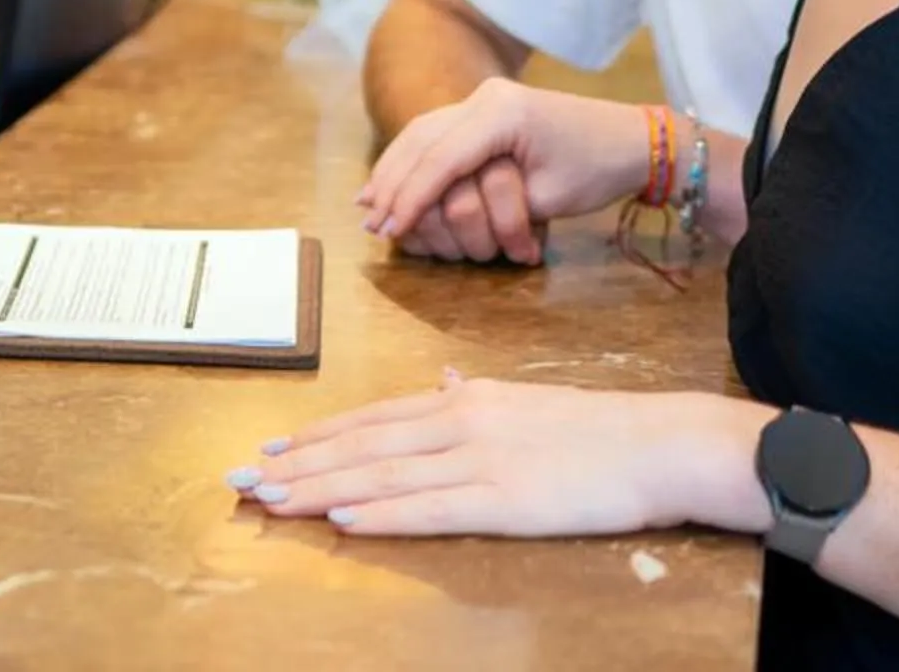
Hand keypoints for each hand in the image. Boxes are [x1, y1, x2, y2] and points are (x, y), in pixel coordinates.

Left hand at [223, 372, 773, 538]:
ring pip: (381, 475)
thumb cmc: (596, 429)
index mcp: (462, 399)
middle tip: (240, 477)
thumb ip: (475, 394)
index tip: (270, 448)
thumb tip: (441, 378)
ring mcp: (480, 460)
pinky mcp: (505, 500)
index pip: (371, 418)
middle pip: (361, 445)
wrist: (659, 443)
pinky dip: (382, 514)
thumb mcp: (524, 398)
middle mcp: (459, 421)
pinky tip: (342, 520)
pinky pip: (430, 509)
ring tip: (269, 499)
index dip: (317, 435)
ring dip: (319, 489)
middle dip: (297, 464)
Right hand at [359, 81, 648, 252]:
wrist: (633, 139)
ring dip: (394, 168)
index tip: (389, 228)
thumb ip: (493, 204)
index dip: (411, 197)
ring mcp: (484, 99)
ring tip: (369, 202)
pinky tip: (393, 178)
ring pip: (421, 132)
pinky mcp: (486, 109)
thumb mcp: (548, 197)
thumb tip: (441, 218)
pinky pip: (436, 132)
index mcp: (501, 112)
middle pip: (421, 139)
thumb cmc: (597, 170)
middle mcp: (485, 97)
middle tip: (369, 220)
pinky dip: (412, 157)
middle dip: (393, 183)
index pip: (441, 158)